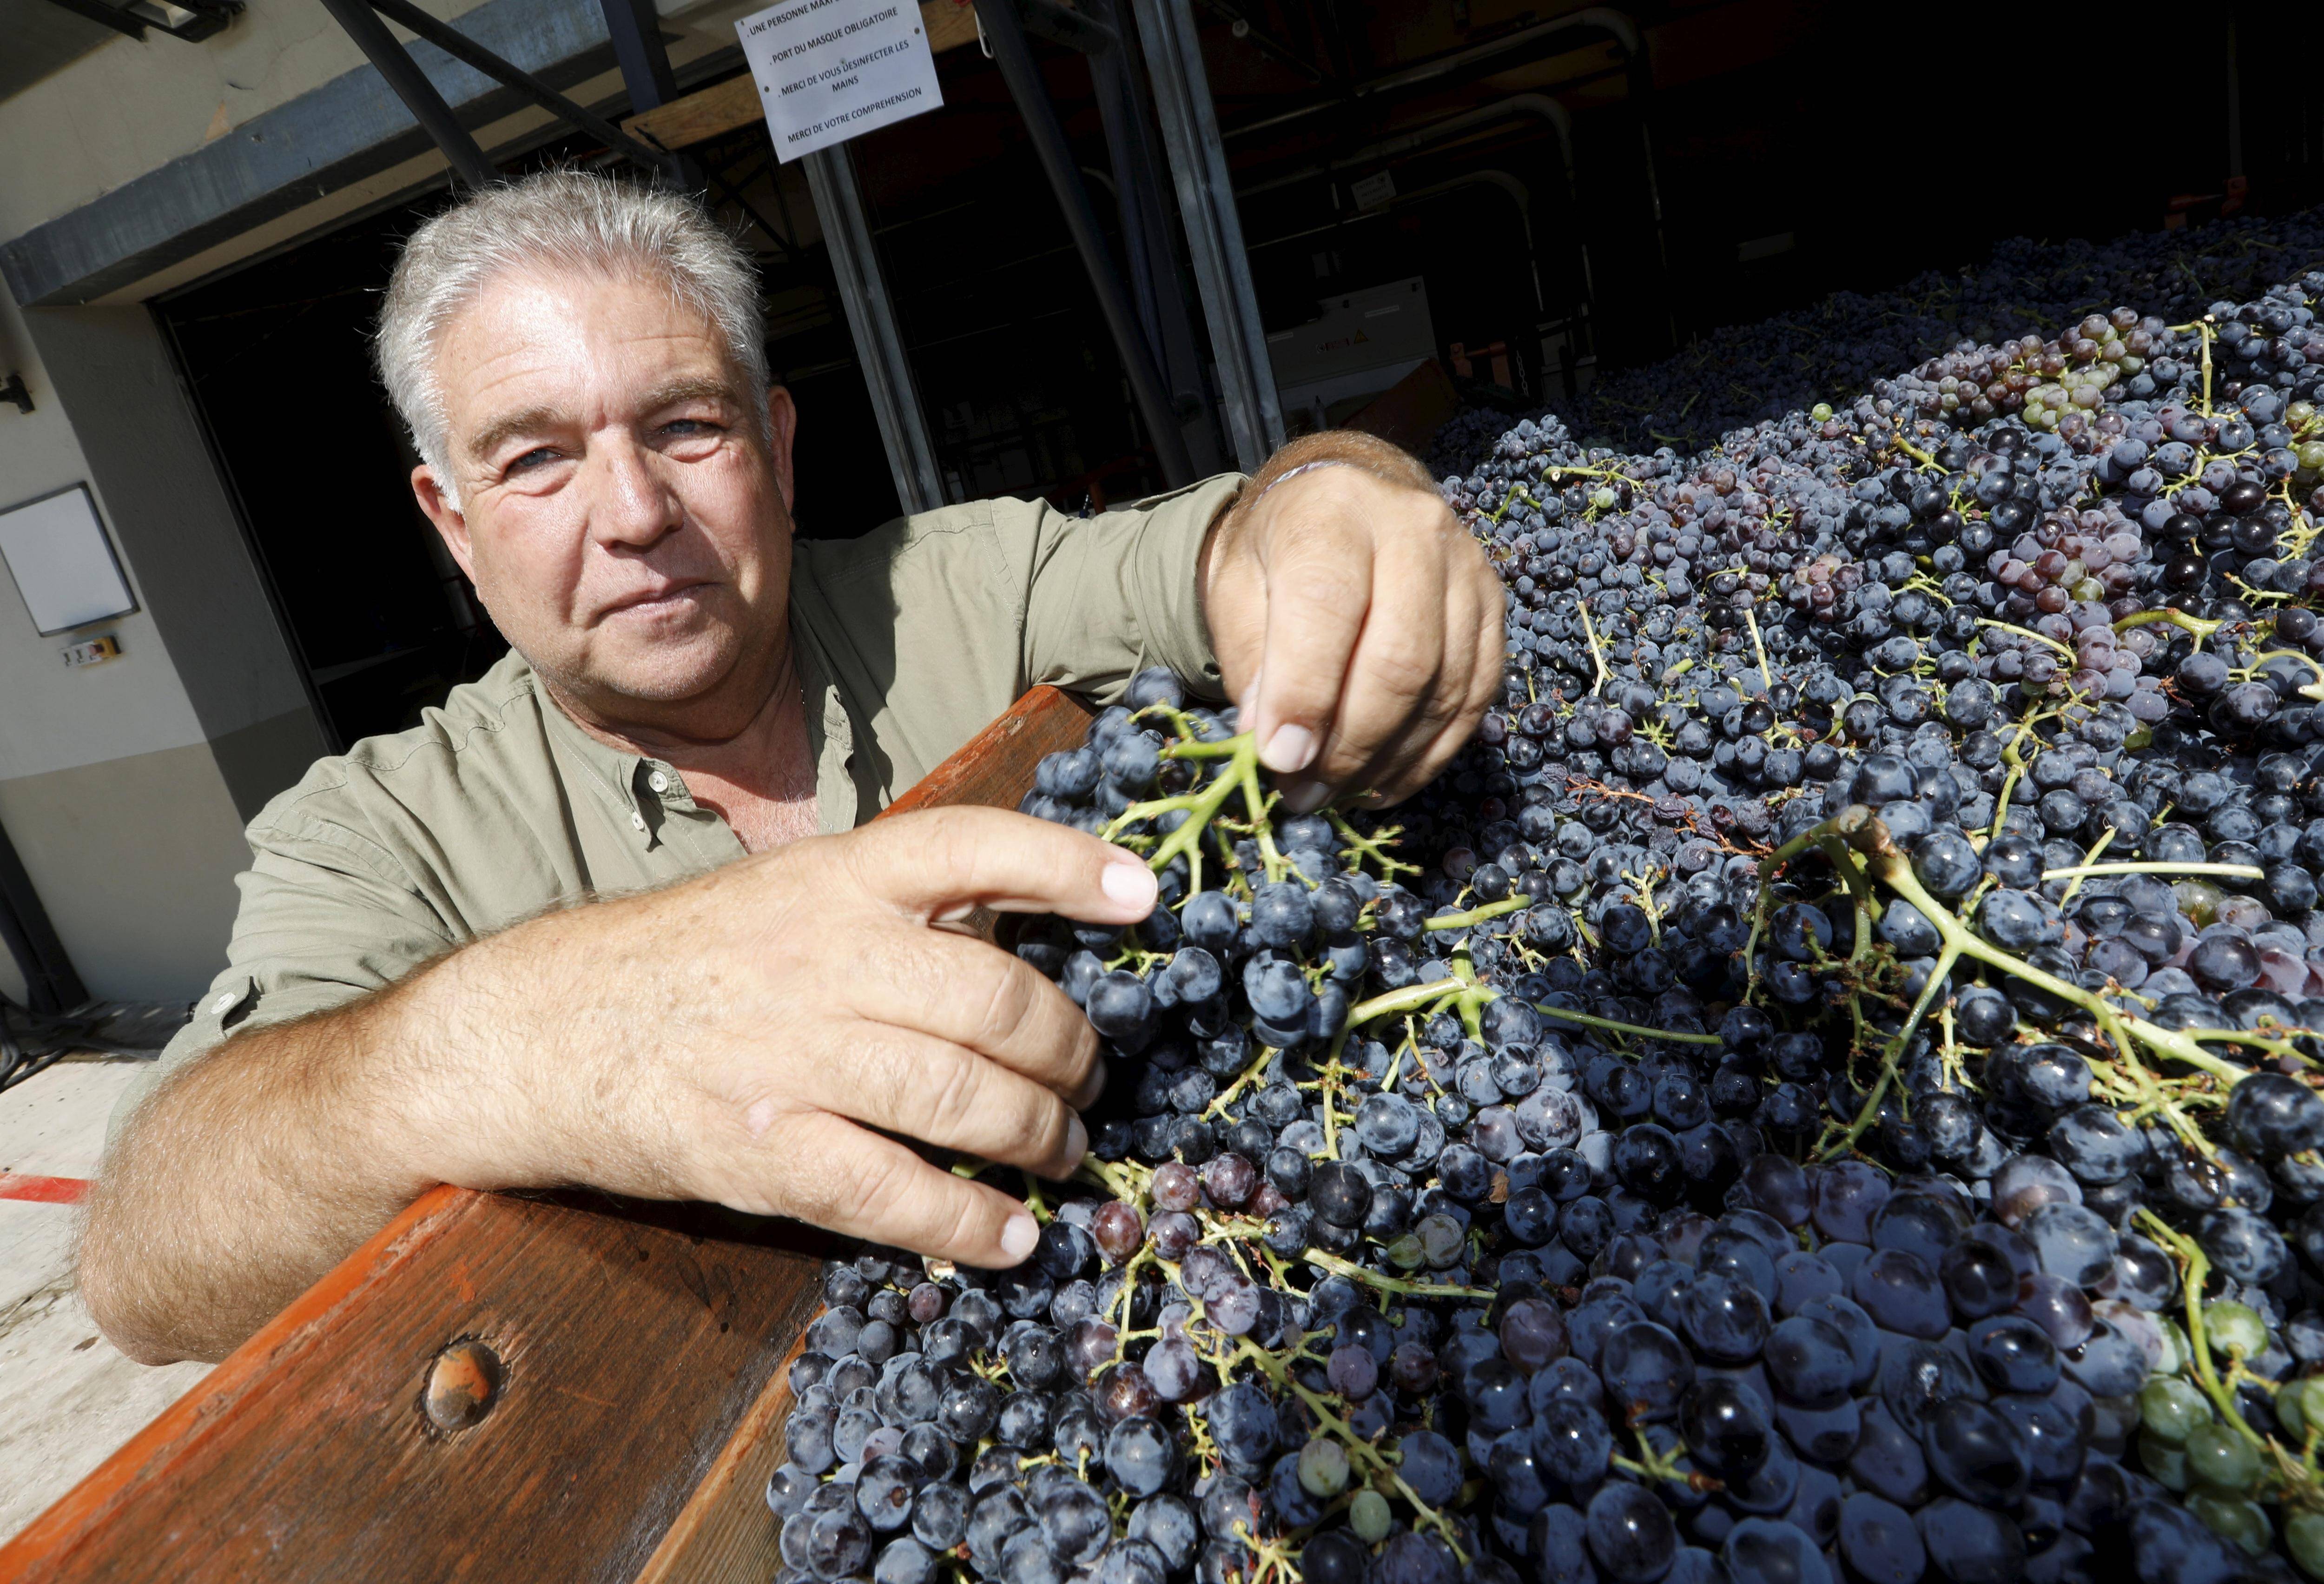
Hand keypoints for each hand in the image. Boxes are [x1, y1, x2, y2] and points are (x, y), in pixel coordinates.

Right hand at [427, 806, 1156, 1268]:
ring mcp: (791, 1054)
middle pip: (997, 999)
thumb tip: (1027, 932)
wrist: (545, 1027)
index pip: (972, 845)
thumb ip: (899, 906)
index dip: (1070, 864)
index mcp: (838, 876)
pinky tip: (1009, 1238)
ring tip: (1067, 1154)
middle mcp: (823, 954)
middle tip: (1090, 1084)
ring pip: (962, 1097)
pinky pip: (892, 1192)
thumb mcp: (793, 892)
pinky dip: (968, 1223)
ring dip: (1040, 1139)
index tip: (1147, 898)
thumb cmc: (696, 960)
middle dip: (1072, 1054)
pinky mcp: (761, 1149)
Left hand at [1200, 434, 1505, 810]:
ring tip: (1335, 793)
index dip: (1304, 695)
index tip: (1279, 761)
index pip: (1328, 608)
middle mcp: (1414, 531)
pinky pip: (1474, 699)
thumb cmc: (1281, 554)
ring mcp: (1467, 570)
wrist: (1346, 502)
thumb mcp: (1237, 589)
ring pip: (1444, 688)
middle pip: (1400, 659)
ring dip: (1387, 760)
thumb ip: (1251, 662)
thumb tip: (1276, 748)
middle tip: (1305, 792)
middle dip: (1349, 744)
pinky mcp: (1495, 610)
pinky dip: (1428, 755)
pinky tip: (1382, 780)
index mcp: (1335, 513)